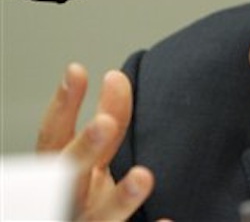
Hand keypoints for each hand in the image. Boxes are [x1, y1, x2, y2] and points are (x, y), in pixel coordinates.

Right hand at [37, 63, 155, 220]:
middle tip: (104, 122)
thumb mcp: (91, 160)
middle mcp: (70, 201)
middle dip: (84, 149)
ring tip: (144, 177)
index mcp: (63, 175)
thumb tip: (117, 78)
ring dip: (120, 198)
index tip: (78, 70)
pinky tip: (168, 221)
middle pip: (69, 176)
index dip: (63, 106)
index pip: (54, 138)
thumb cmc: (87, 197)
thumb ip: (107, 123)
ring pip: (99, 217)